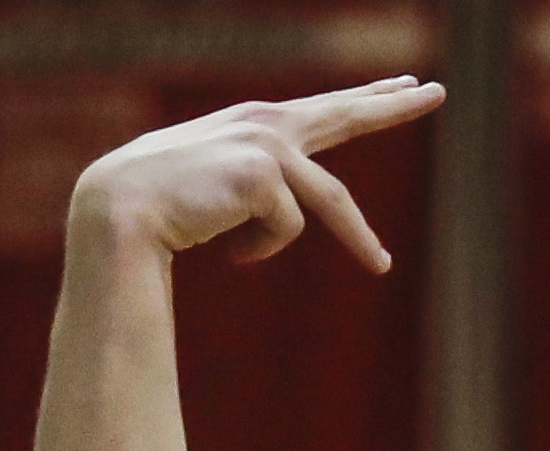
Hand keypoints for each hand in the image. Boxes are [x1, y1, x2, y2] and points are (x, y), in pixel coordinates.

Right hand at [69, 81, 442, 273]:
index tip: (403, 85)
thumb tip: (275, 211)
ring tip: (382, 266)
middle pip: (344, 117)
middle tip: (436, 92)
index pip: (320, 110)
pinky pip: (284, 231)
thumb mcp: (197, 186)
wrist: (113, 215)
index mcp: (250, 124)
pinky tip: (224, 253)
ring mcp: (267, 147)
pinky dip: (255, 253)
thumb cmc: (141, 212)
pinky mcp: (264, 175)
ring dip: (359, 239)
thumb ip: (239, 184)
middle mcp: (266, 125)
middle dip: (393, 106)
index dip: (364, 99)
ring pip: (329, 203)